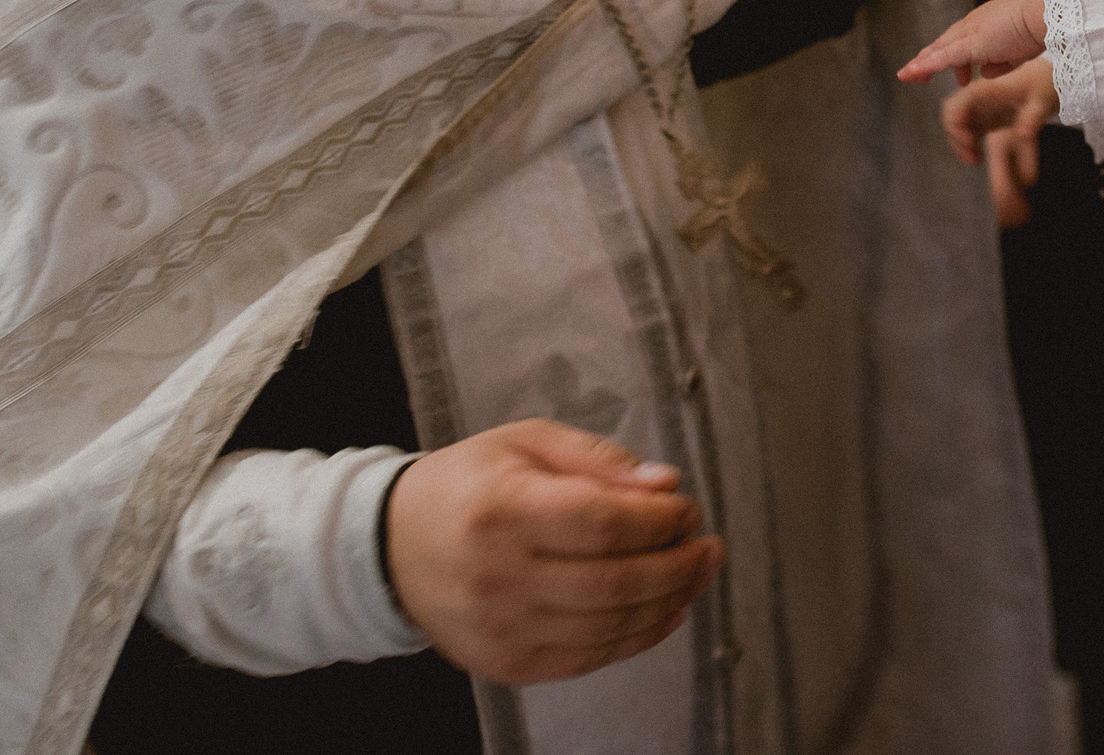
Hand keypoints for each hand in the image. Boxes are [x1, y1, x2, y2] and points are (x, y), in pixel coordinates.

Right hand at [384, 418, 721, 685]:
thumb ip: (600, 460)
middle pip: (614, 582)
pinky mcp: (504, 663)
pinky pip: (587, 658)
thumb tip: (666, 484)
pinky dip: (636, 639)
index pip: (604, 524)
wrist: (391, 546)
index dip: (660, 520)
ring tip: (696, 575)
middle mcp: (498, 575)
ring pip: (607, 626)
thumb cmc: (469, 484)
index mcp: (503, 509)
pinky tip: (666, 613)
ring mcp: (499, 627)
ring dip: (668, 602)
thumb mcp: (527, 443)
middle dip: (678, 565)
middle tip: (709, 547)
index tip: (688, 509)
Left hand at [901, 0, 1045, 85]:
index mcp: (986, 23)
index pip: (960, 40)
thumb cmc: (1039, 29)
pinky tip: (911, 73)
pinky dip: (925, 66)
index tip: (953, 71)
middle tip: (915, 73)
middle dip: (928, 59)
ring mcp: (970, 33)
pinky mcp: (970, 44)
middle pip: (944, 43)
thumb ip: (1000, 63)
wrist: (1045, 15)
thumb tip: (985, 72)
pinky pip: (942, 57)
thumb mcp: (1017, 53)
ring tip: (907, 75)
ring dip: (922, 64)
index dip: (951, 55)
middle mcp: (974, 25)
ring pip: (939, 50)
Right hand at [942, 57, 1057, 228]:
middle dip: (956, 138)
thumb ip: (1032, 118)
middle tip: (972, 158)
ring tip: (975, 160)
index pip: (956, 106)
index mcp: (985, 88)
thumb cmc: (1044, 85)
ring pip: (957, 125)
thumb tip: (1023, 135)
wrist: (1051, 78)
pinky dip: (968, 144)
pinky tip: (979, 157)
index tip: (970, 145)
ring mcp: (980, 106)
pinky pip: (968, 130)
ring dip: (961, 144)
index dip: (955, 127)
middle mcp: (978, 96)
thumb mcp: (1042, 102)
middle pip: (951, 115)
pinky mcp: (985, 115)